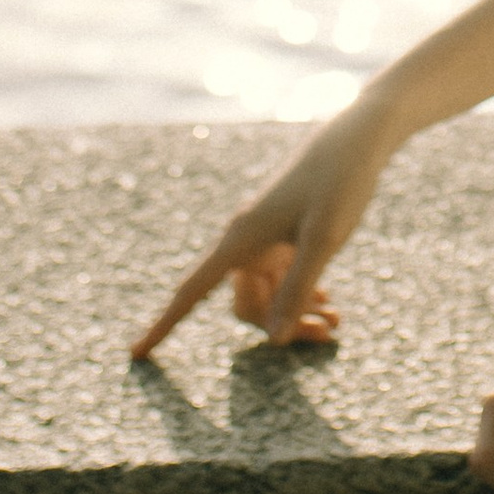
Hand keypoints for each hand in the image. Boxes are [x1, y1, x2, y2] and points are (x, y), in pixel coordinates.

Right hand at [129, 89, 402, 356]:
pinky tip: (329, 306)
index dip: (164, 324)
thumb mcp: (324, 238)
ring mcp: (267, 238)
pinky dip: (303, 296)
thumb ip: (298, 289)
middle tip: (327, 334)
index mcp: (241, 239)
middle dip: (279, 326)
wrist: (359, 138)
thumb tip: (273, 342)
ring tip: (335, 322)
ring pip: (269, 296)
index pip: (191, 291)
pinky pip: (283, 280)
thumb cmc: (340, 182)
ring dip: (297, 314)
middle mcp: (246, 240)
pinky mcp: (287, 234)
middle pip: (247, 306)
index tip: (135, 355)